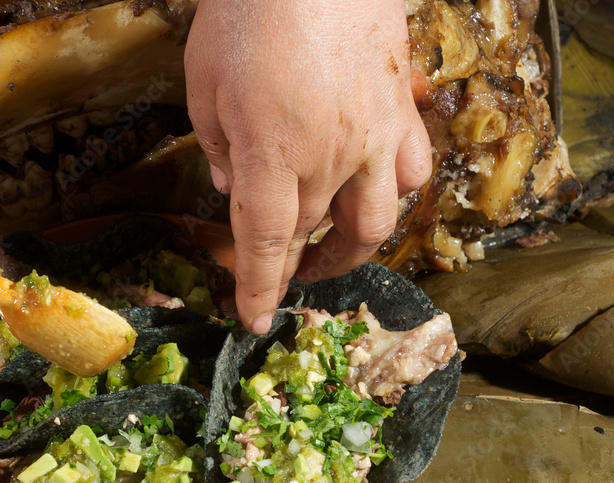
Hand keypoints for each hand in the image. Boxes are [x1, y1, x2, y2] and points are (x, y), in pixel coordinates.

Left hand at [185, 0, 431, 332]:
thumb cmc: (247, 12)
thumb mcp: (204, 81)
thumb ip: (220, 145)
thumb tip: (234, 186)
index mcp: (273, 153)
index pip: (266, 242)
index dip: (259, 287)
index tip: (253, 320)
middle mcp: (330, 155)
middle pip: (310, 235)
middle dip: (289, 268)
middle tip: (275, 280)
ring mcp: (374, 135)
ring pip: (374, 220)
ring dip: (350, 251)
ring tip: (329, 256)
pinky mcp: (401, 109)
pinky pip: (410, 171)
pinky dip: (391, 195)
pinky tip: (374, 192)